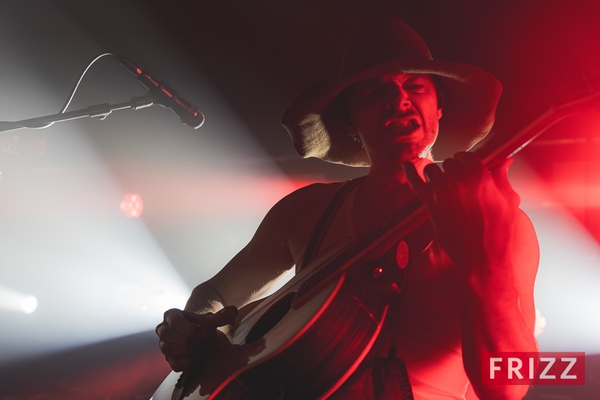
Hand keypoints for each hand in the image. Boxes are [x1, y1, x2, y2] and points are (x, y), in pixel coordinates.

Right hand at [156, 306, 237, 371]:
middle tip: (199, 340)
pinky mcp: (169, 357)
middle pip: (166, 334)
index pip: (174, 321)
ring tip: (194, 349)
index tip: (203, 333)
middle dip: (183, 338)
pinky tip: (190, 361)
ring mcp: (165, 343)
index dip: (188, 328)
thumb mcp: (211, 320)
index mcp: (172, 316)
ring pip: (166, 347)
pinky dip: (180, 363)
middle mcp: (164, 329)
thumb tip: (233, 311)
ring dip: (181, 349)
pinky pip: (170, 362)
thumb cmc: (202, 325)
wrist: (201, 336)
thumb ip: (221, 316)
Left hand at [403, 153, 519, 269]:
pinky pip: (416, 183)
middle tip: (460, 181)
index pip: (467, 156)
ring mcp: (441, 193)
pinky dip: (410, 173)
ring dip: (438, 174)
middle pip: (449, 163)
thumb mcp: (508, 202)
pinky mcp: (430, 205)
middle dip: (454, 169)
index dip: (467, 161)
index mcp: (480, 177)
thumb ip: (502, 178)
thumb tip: (504, 161)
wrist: (481, 258)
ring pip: (433, 171)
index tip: (469, 167)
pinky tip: (407, 165)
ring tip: (446, 185)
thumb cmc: (498, 232)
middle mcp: (458, 181)